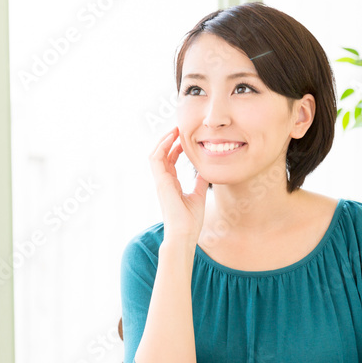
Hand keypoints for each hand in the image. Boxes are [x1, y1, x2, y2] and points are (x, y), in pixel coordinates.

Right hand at [149, 126, 209, 240]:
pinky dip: (162, 147)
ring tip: (174, 129)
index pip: (170, 160)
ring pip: (155, 154)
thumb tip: (206, 173)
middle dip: (168, 140)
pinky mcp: (160, 182)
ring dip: (163, 140)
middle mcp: (163, 181)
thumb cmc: (190, 221)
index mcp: (171, 184)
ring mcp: (160, 181)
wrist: (184, 234)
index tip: (184, 138)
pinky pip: (156, 159)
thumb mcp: (198, 196)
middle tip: (178, 128)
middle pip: (161, 154)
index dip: (175, 147)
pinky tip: (171, 138)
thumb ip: (200, 183)